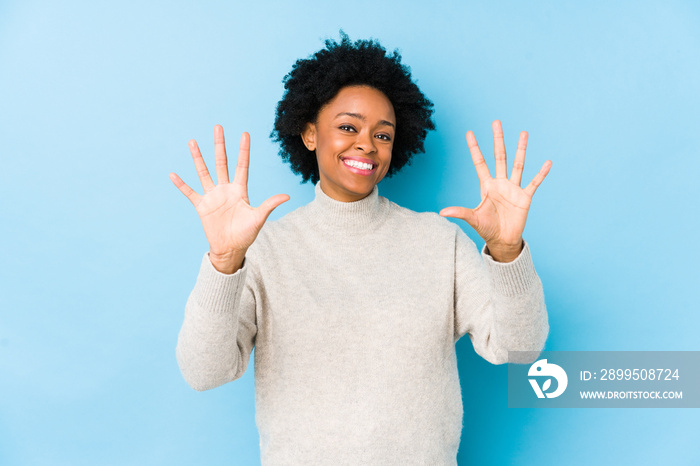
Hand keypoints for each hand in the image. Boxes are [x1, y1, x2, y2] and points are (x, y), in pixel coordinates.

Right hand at [169, 125, 289, 272]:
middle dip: (219, 145)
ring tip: (192, 142)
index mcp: (240, 190)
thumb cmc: (246, 234)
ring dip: (198, 158)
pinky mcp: (202, 206)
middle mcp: (225, 189)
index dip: (243, 150)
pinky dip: (181, 184)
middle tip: (218, 127)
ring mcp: (212, 196)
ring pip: (204, 172)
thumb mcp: (259, 218)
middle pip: (221, 162)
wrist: (231, 249)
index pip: (242, 165)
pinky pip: (189, 193)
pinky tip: (173, 174)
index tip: (244, 133)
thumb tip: (287, 196)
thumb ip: (269, 205)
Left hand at [439, 120, 551, 261]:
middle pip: (499, 157)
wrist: (502, 240)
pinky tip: (548, 162)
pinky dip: (541, 173)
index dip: (475, 148)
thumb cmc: (486, 228)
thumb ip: (459, 212)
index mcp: (486, 186)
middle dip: (497, 140)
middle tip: (496, 122)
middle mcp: (500, 183)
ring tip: (523, 133)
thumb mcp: (473, 219)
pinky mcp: (525, 197)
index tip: (469, 133)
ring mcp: (513, 188)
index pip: (479, 163)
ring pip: (517, 164)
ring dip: (521, 149)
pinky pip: (534, 183)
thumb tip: (441, 212)